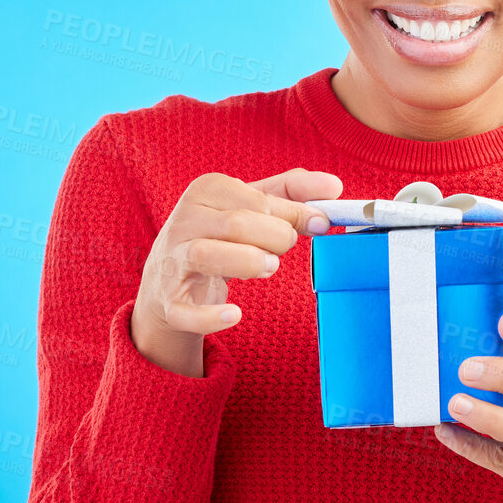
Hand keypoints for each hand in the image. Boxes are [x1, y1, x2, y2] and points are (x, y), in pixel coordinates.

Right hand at [131, 168, 341, 376]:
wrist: (169, 279)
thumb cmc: (221, 236)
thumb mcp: (252, 207)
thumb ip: (293, 193)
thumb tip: (334, 187)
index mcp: (206, 191)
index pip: (255, 199)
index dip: (293, 213)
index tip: (320, 223)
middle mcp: (184, 221)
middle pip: (235, 225)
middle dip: (274, 237)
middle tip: (286, 248)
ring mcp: (173, 262)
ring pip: (206, 255)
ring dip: (248, 262)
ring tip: (269, 267)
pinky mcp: (168, 301)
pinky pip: (185, 310)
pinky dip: (211, 315)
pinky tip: (235, 314)